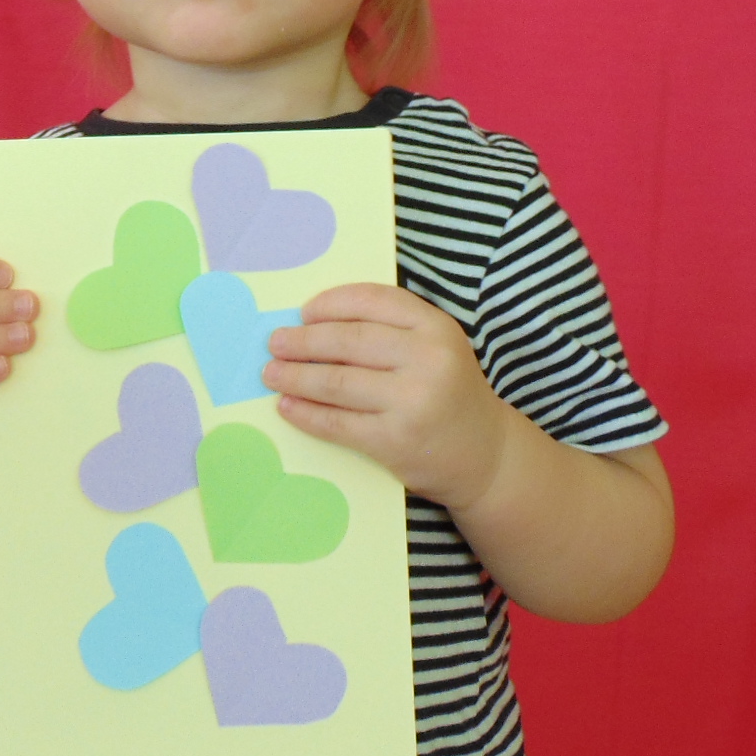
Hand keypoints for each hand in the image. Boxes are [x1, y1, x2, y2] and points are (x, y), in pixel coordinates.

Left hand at [262, 283, 513, 508]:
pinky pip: (337, 423)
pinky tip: (287, 406)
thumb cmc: (448, 392)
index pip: (372, 302)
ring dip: (295, 376)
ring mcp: (412, 402)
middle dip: (303, 341)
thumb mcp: (436, 346)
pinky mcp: (394, 440)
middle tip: (275, 342)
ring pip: (336, 382)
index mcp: (436, 327)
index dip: (331, 304)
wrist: (484, 454)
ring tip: (271, 373)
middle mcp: (428, 360)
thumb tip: (314, 321)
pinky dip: (305, 413)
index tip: (303, 312)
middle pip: (348, 341)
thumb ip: (391, 329)